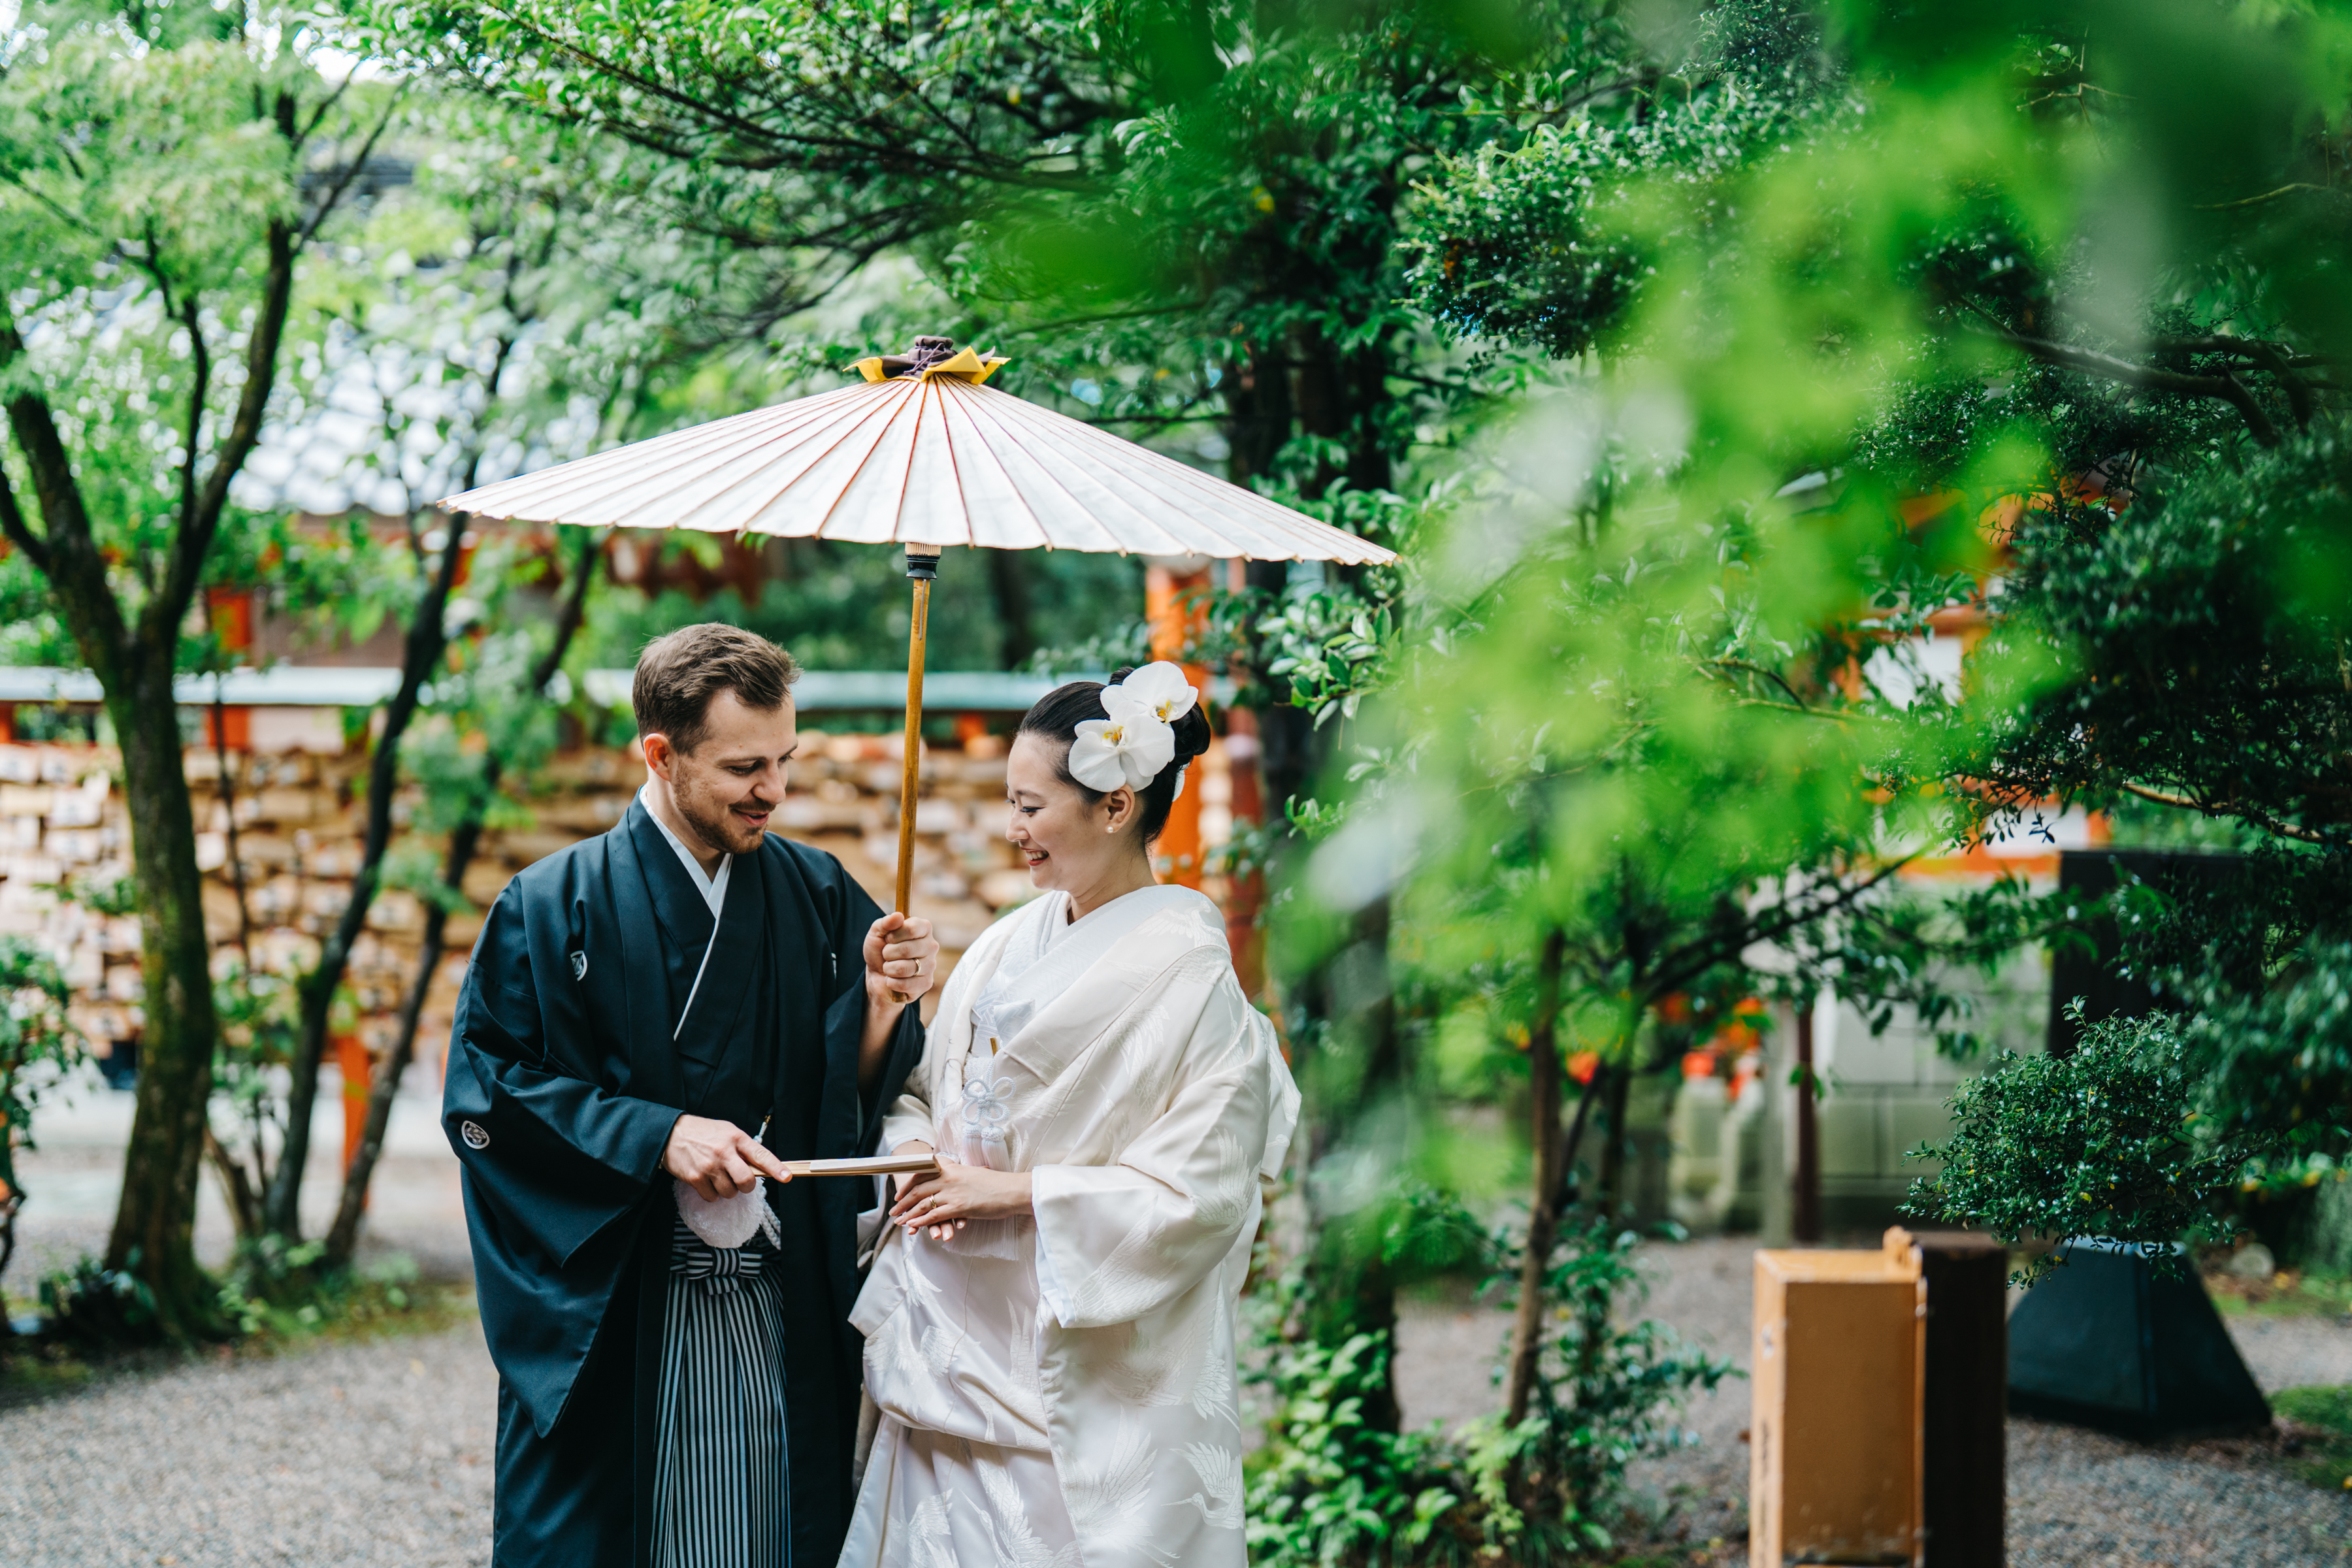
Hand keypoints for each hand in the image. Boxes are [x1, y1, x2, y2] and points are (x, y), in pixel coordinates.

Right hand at [663, 1114, 788, 1202]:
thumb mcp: (727, 1131)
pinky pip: (712, 1197)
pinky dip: (713, 1194)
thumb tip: (761, 1167)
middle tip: (742, 1183)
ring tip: (720, 1178)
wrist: (671, 1134)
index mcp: (735, 1138)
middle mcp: (724, 1152)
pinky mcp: (695, 1178)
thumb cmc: (703, 1133)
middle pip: (746, 1181)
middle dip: (747, 1186)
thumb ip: (743, 1147)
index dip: (776, 1168)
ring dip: (728, 1190)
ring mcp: (709, 1166)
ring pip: (730, 1192)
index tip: (787, 1176)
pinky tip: (707, 1181)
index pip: (761, 1155)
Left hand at [865, 912, 938, 1006]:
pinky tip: (893, 980)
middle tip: (887, 955)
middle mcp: (931, 945)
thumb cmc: (880, 951)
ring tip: (890, 968)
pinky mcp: (926, 983)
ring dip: (888, 969)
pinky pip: (905, 984)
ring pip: (904, 968)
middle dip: (888, 954)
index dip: (894, 935)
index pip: (911, 929)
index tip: (888, 938)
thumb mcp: (877, 933)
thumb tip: (897, 916)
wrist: (877, 975)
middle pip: (906, 949)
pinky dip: (892, 983)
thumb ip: (885, 923)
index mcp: (923, 928)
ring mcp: (931, 965)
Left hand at [888, 1152, 1031, 1240]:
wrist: (1012, 1190)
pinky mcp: (958, 1207)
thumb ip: (959, 1176)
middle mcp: (948, 1178)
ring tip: (899, 1221)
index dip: (908, 1184)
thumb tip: (953, 1177)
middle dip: (902, 1201)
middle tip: (893, 1210)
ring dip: (907, 1213)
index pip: (922, 1173)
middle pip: (918, 1189)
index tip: (900, 1193)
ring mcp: (952, 1193)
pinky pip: (933, 1215)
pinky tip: (913, 1226)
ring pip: (922, 1203)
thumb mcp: (974, 1174)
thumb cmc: (997, 1184)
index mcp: (952, 1168)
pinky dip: (920, 1221)